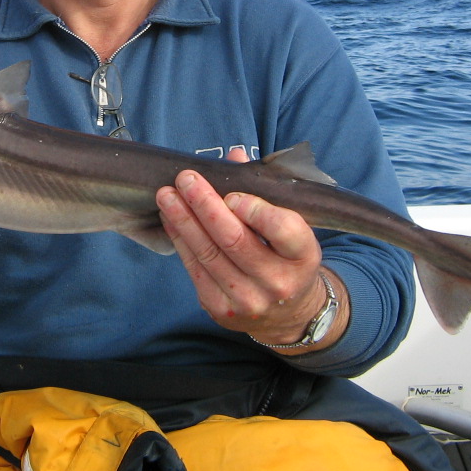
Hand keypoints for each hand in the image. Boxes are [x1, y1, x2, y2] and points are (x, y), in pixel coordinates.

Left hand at [156, 149, 347, 351]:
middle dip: (205, 205)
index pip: (283, 229)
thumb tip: (235, 156)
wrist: (287, 314)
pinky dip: (180, 240)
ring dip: (183, 220)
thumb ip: (264, 193)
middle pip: (235, 239)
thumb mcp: (292, 228)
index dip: (255, 210)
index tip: (232, 193)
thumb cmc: (286, 258)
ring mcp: (248, 300)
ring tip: (166, 195)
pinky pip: (194, 269)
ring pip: (208, 254)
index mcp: (303, 257)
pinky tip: (170, 219)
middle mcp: (278, 282)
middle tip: (186, 179)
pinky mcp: (220, 309)